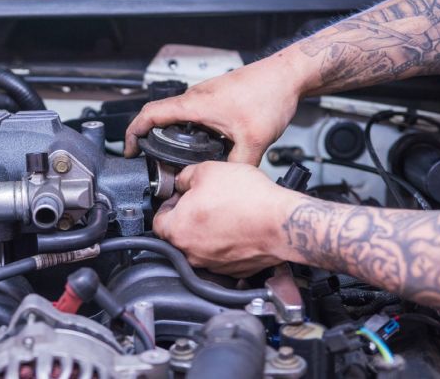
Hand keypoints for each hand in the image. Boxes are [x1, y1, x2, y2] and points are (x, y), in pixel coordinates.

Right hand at [125, 52, 305, 164]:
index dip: (132, 132)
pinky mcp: (216, 97)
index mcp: (194, 105)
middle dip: (150, 139)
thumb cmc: (269, 94)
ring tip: (173, 157)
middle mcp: (195, 97)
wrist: (287, 75)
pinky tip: (202, 144)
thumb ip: (237, 166)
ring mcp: (205, 95)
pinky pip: (192, 114)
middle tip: (152, 161)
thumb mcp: (254, 140)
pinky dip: (188, 130)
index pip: (149, 114)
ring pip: (177, 116)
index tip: (129, 149)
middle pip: (159, 117)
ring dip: (170, 134)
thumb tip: (226, 184)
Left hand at [153, 161, 299, 276]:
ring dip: (208, 230)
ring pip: (201, 246)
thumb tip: (182, 181)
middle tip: (205, 201)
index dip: (168, 205)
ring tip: (226, 212)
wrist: (282, 222)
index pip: (158, 221)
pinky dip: (226, 242)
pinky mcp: (233, 270)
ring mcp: (213, 265)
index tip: (179, 197)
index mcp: (177, 230)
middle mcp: (191, 253)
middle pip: (179, 234)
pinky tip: (238, 226)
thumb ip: (185, 177)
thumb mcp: (208, 170)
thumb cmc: (248, 199)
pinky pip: (222, 255)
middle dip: (189, 217)